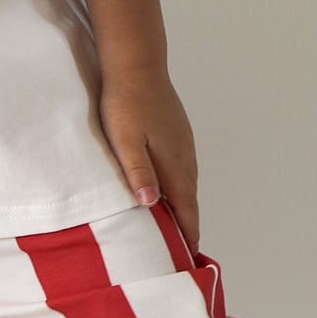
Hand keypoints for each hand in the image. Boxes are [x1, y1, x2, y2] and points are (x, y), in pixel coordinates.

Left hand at [97, 67, 200, 251]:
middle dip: (189, 222)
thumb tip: (153, 204)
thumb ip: (138, 173)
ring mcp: (183, 142)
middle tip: (185, 246)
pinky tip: (171, 183)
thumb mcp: (125, 141)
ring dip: (186, 203)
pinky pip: (184, 165)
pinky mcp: (177, 130)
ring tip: (179, 221)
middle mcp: (184, 155)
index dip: (188, 231)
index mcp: (173, 163)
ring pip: (188, 181)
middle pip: (190, 198)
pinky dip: (181, 183)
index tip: (190, 252)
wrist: (136, 64)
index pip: (186, 207)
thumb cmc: (126, 103)